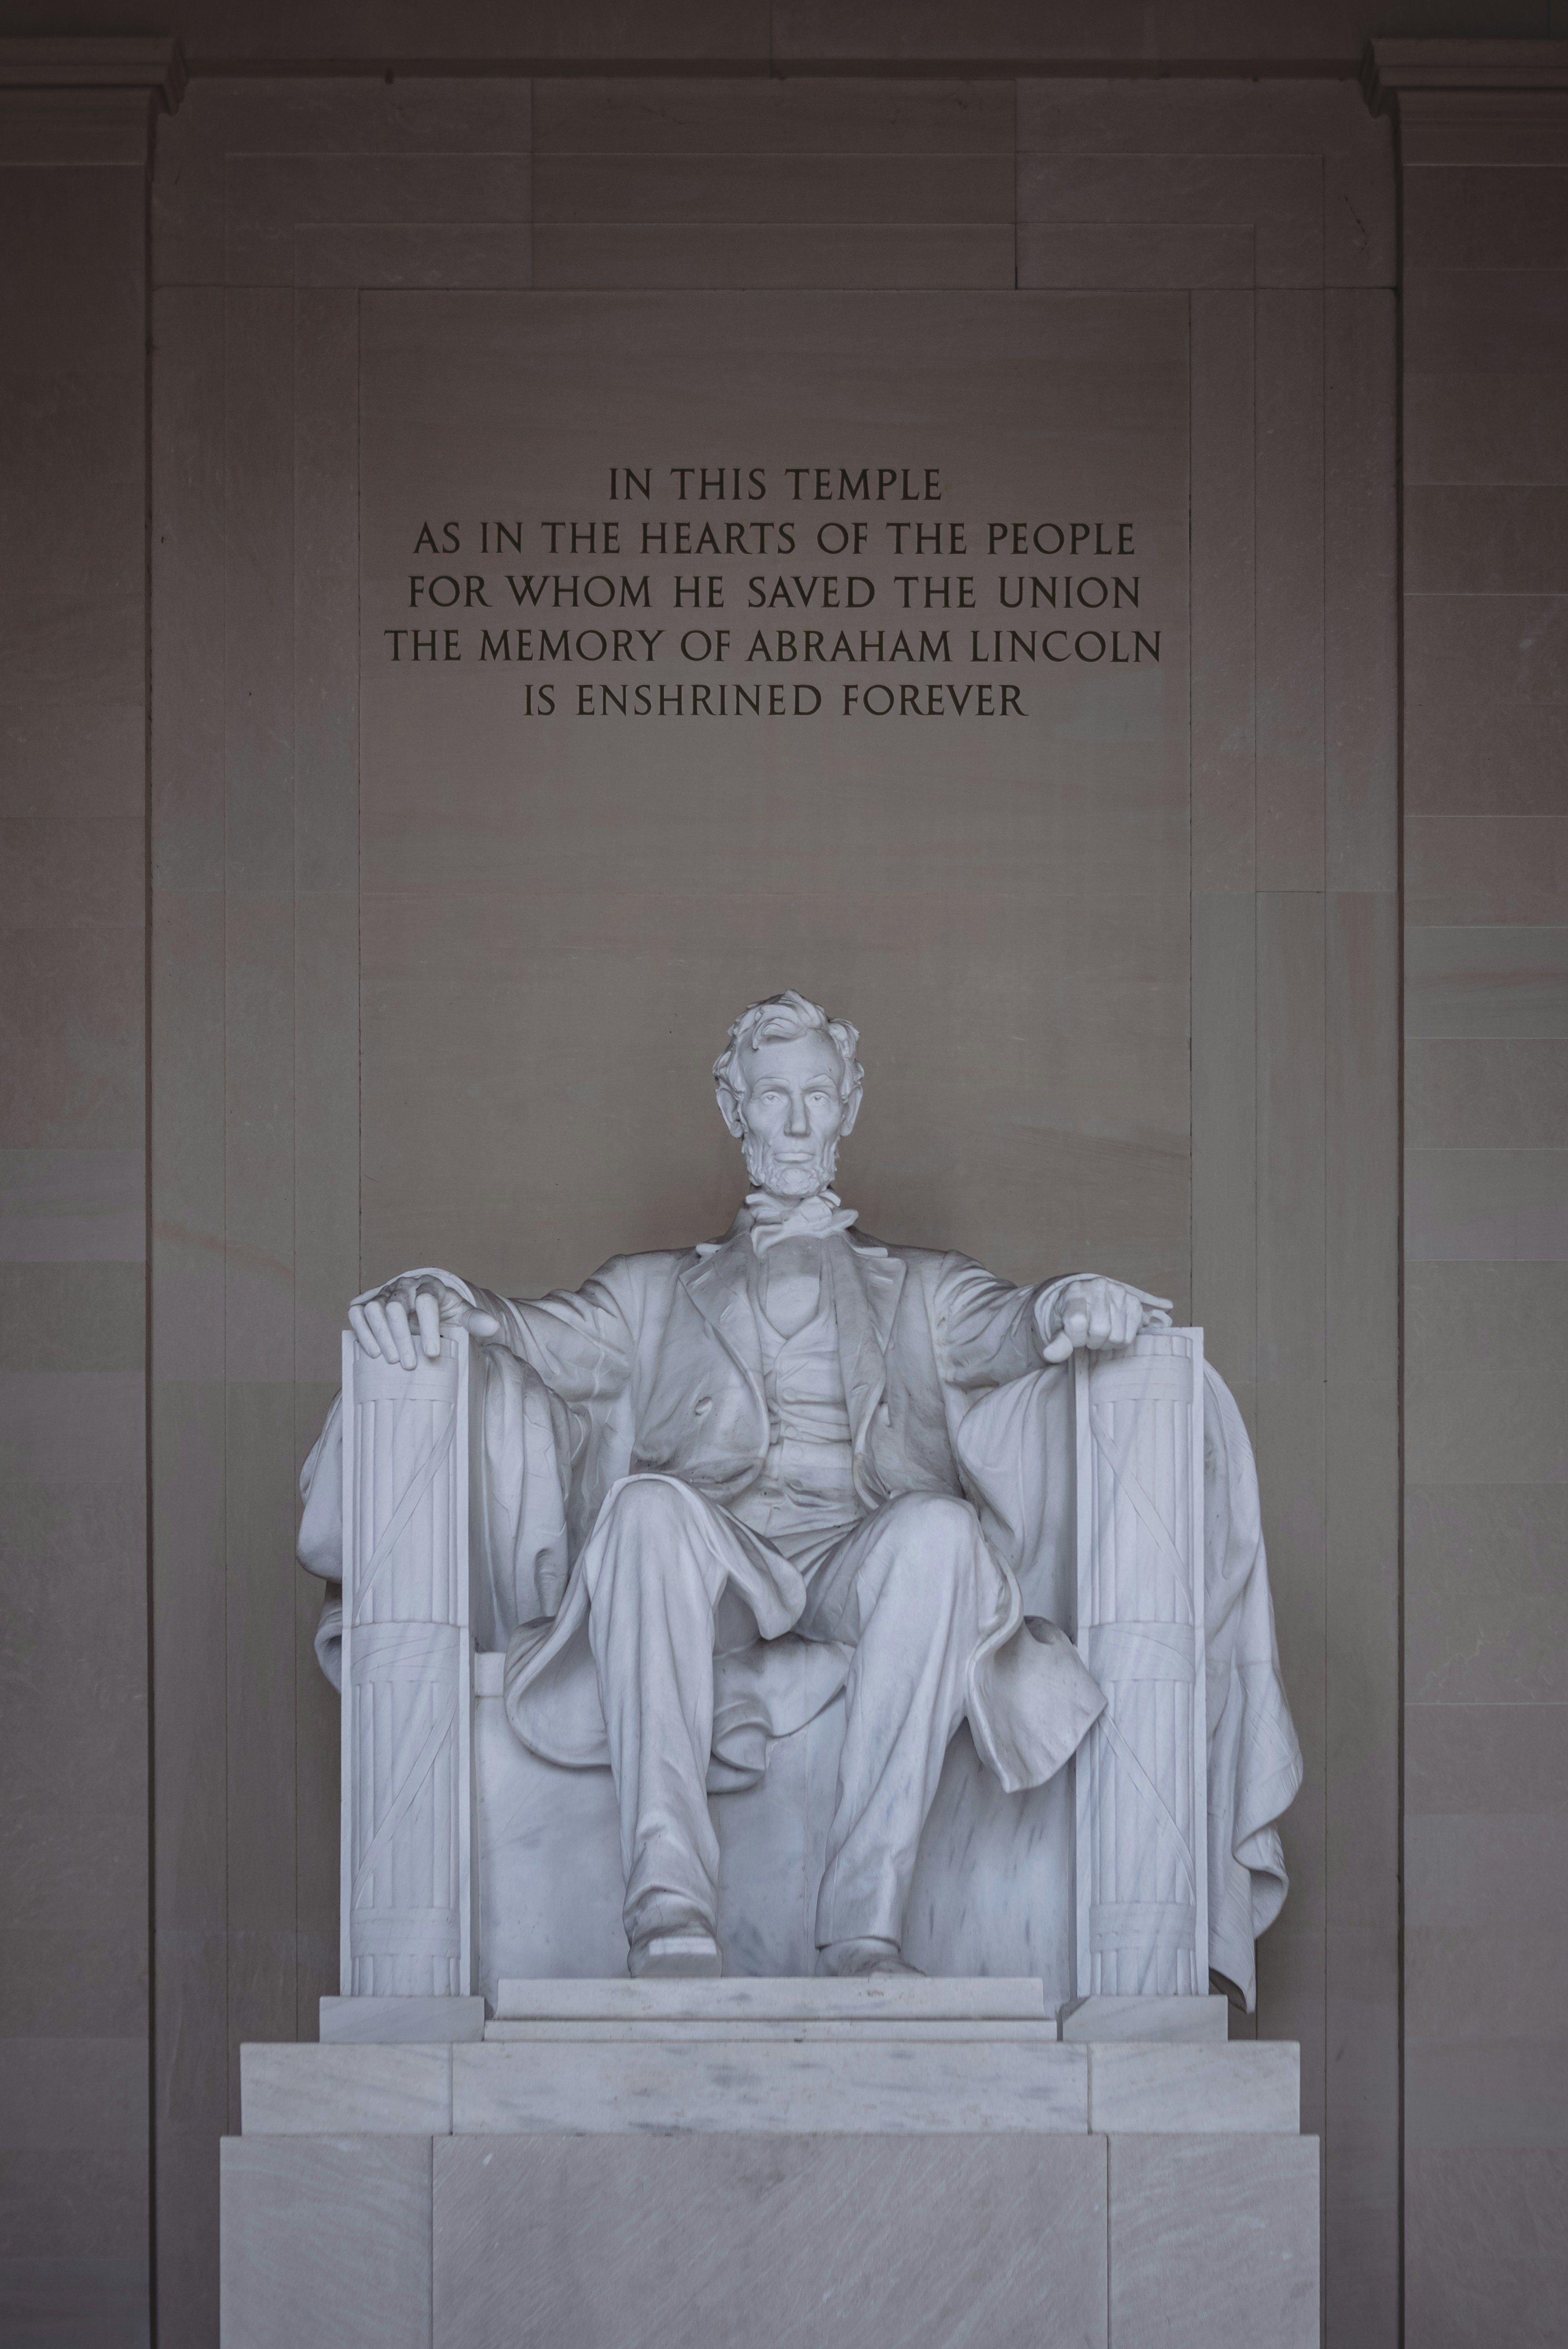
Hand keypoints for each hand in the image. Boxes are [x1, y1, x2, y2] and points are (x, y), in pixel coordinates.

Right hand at [348, 1272, 499, 1367]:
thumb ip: (476, 1320)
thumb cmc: (444, 1311)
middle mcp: (404, 1286)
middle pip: (395, 1306)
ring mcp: (384, 1294)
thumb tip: (493, 1327)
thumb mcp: (462, 1314)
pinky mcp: (368, 1303)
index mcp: (430, 1286)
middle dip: (401, 1337)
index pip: (426, 1301)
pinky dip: (362, 1331)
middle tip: (410, 1364)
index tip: (432, 1352)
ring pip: (374, 1309)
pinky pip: (357, 1313)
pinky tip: (373, 1352)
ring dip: (381, 1336)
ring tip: (392, 1360)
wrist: (425, 1303)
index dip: (428, 1326)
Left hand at [1038, 1277, 1172, 1363]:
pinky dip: (1119, 1340)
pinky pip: (1129, 1336)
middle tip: (1087, 1335)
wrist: (1084, 1300)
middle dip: (1092, 1340)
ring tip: (1099, 1332)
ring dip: (1106, 1342)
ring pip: (1117, 1336)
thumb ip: (1058, 1342)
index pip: (1078, 1323)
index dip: (1076, 1338)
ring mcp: (1119, 1293)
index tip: (1073, 1336)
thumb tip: (1050, 1355)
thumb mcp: (1059, 1328)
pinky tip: (1111, 1330)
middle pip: (1101, 1331)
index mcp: (1075, 1291)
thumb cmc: (1070, 1316)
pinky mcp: (1134, 1302)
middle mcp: (1099, 1287)